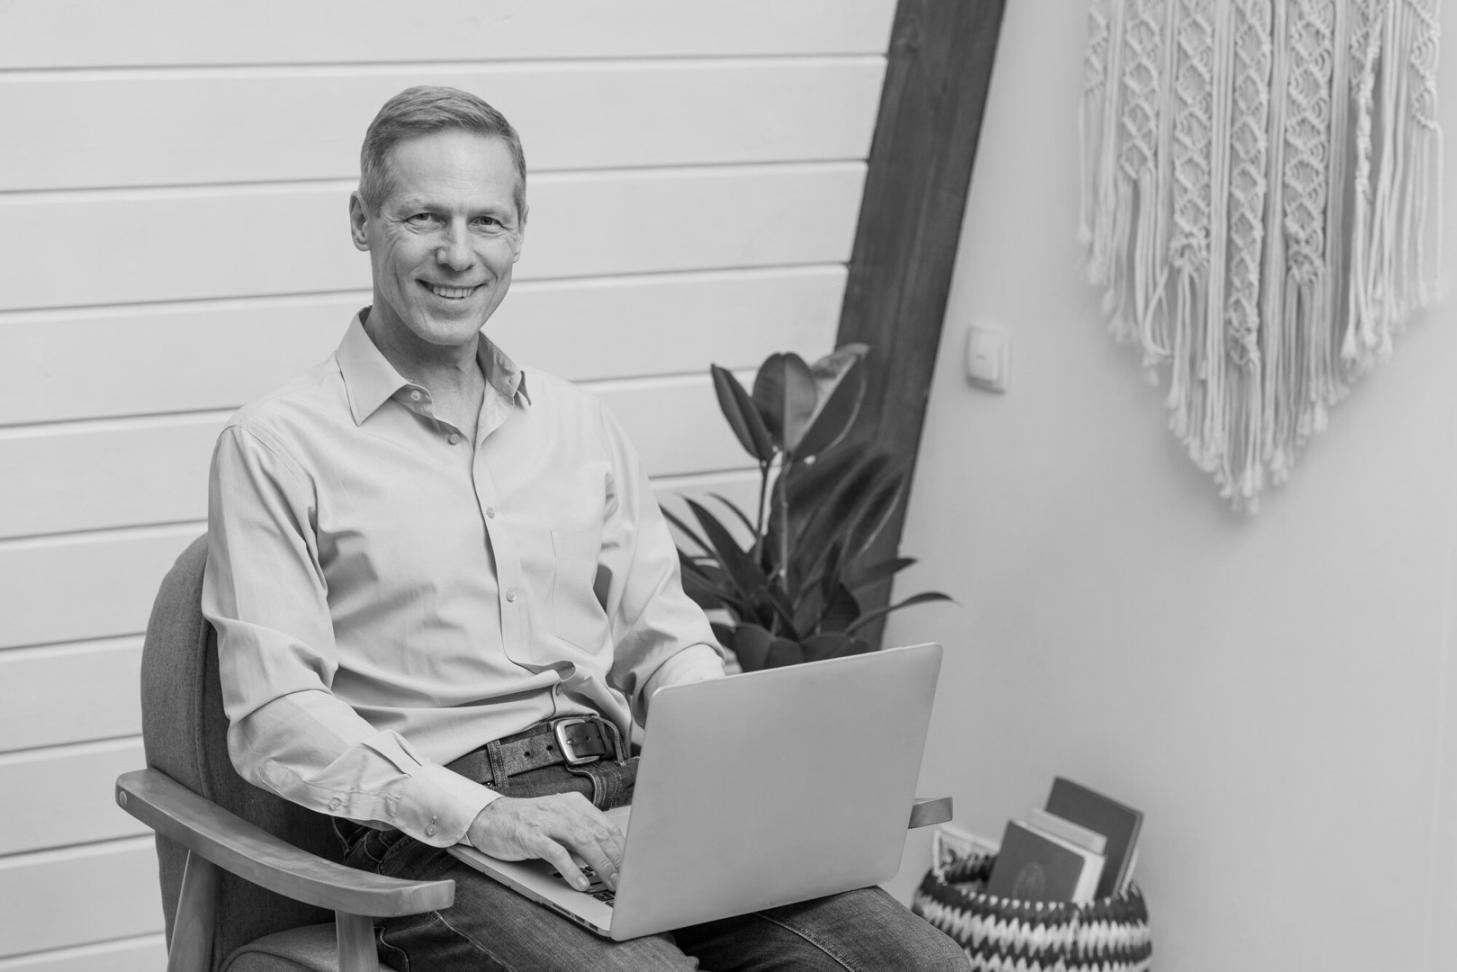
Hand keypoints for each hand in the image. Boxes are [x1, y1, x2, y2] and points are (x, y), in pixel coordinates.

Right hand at [467, 793, 624, 891]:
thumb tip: (607, 858)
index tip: (634, 866)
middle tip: (629, 880)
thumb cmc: (526, 823)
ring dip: (601, 864)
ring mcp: (547, 821)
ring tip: (612, 882)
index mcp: (574, 804)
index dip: (623, 848)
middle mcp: (564, 809)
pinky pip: (556, 853)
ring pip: (583, 841)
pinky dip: (572, 869)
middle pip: (599, 834)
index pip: (607, 826)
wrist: (489, 817)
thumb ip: (580, 835)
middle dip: (618, 859)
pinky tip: (581, 882)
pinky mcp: (531, 835)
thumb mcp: (558, 823)